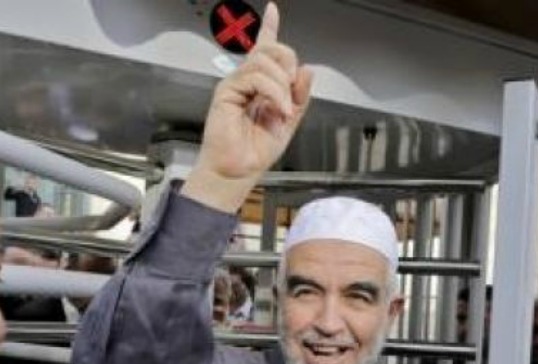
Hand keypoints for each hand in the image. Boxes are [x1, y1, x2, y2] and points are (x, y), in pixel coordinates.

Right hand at [182, 2, 312, 212]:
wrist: (238, 171)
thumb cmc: (256, 152)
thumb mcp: (288, 123)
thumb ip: (299, 97)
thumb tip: (307, 70)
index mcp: (261, 87)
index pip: (265, 51)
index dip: (269, 29)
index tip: (273, 10)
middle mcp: (247, 81)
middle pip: (271, 50)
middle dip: (288, 64)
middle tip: (291, 91)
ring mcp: (236, 84)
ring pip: (265, 61)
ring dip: (282, 85)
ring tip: (283, 109)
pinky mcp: (227, 91)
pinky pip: (255, 76)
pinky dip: (273, 92)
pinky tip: (277, 109)